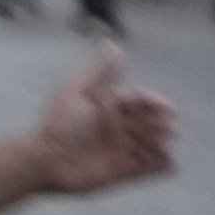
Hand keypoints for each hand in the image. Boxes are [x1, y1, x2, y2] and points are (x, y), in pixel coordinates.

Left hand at [22, 55, 176, 197]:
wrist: (43, 160)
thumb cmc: (56, 124)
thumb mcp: (76, 92)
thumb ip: (99, 73)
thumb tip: (112, 44)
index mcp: (110, 105)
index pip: (139, 100)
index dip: (154, 102)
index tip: (166, 107)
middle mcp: (118, 126)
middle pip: (149, 122)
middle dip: (161, 123)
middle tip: (167, 127)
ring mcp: (121, 149)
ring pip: (152, 145)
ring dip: (162, 144)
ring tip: (165, 145)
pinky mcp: (121, 171)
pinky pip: (149, 169)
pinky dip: (162, 166)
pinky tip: (170, 163)